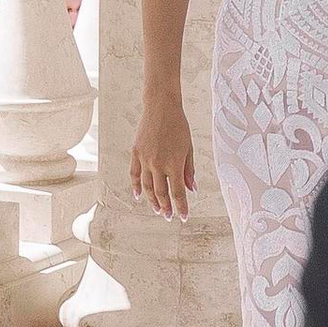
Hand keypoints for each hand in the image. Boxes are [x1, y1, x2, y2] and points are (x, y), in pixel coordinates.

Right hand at [129, 101, 196, 218]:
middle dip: (166, 207)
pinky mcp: (136, 153)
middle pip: (161, 193)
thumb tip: (193, 189)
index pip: (178, 192)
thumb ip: (189, 170)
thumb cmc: (179, 127)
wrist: (161, 108)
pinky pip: (134, 174)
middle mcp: (158, 165)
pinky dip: (136, 186)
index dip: (181, 207)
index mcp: (174, 164)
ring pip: (147, 187)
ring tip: (157, 210)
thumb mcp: (189, 148)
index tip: (183, 217)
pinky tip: (138, 195)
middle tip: (168, 216)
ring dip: (151, 200)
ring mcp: (145, 160)